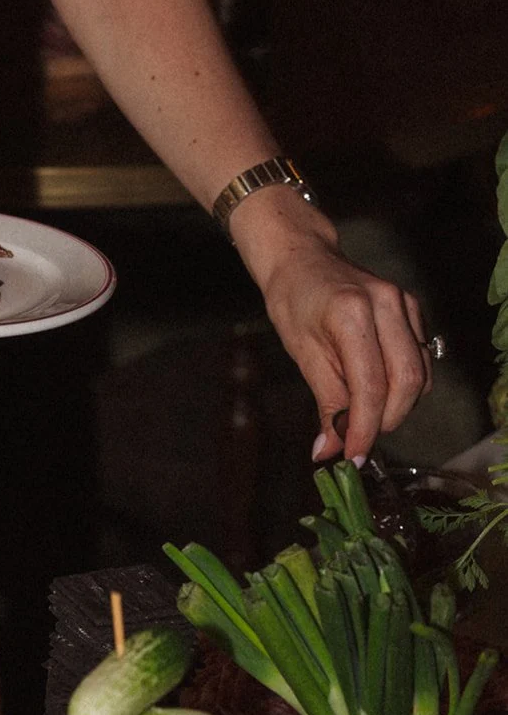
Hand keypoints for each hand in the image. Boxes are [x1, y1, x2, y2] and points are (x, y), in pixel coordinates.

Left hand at [231, 190, 430, 466]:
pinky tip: (378, 394)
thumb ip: (325, 402)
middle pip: (406, 382)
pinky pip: (420, 359)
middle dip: (385, 421)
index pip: (371, 386)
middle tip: (359, 440)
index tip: (354, 456)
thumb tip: (330, 449)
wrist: (303, 258)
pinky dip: (404, 386)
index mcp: (352, 314)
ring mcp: (405, 304)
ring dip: (397, 407)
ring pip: (420, 373)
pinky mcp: (412, 309)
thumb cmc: (293, 301)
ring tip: (365, 418)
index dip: (365, 428)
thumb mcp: (302, 354)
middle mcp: (387, 305)